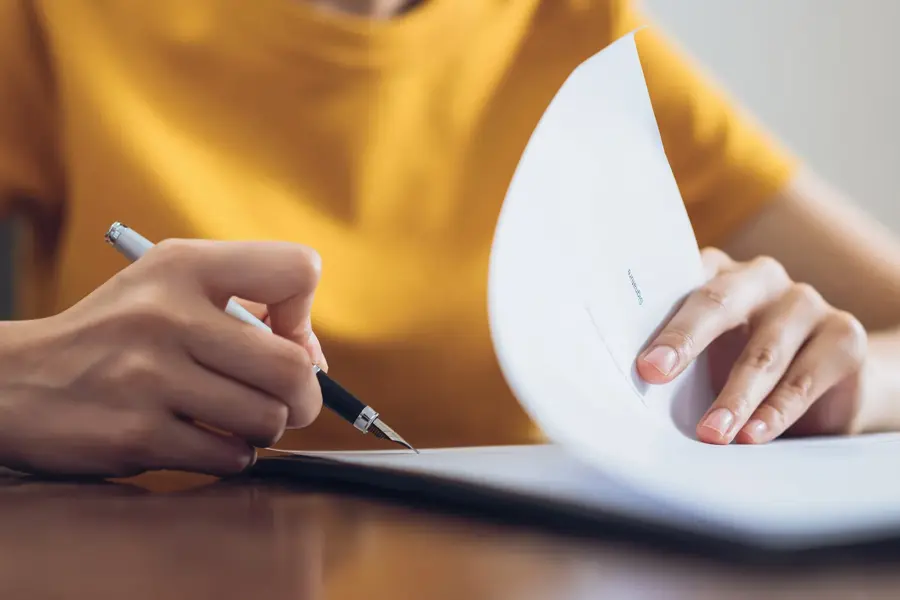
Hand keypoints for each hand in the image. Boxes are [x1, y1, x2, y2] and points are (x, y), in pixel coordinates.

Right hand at [0, 239, 325, 476]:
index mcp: (183, 266)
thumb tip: (315, 360)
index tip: (281, 337)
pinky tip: (202, 440)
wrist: (15, 382)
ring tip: (233, 419)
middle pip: (294, 367)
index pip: (297, 270)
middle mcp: (167, 315)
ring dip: (264, 429)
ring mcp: (149, 377)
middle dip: (305, 396)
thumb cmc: (116, 335)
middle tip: (287, 402)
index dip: (304, 314)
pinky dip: (230, 455)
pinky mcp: (137, 434)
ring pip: (267, 419)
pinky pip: (230, 456)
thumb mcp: (169, 286)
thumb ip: (249, 304)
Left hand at [636, 248, 867, 443]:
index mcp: (715, 273)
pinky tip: (755, 434)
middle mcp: (759, 278)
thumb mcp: (703, 361)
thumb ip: (674, 360)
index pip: (678, 282)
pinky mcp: (843, 335)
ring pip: (763, 350)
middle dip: (684, 339)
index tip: (638, 360)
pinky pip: (805, 376)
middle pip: (719, 302)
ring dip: (734, 396)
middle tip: (654, 374)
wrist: (823, 389)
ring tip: (711, 432)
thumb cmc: (738, 368)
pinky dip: (777, 410)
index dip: (655, 317)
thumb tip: (629, 390)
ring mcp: (805, 302)